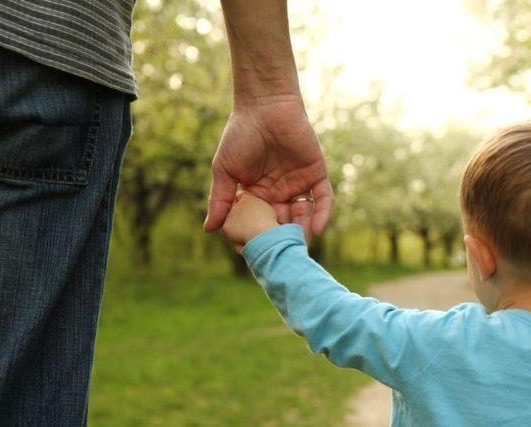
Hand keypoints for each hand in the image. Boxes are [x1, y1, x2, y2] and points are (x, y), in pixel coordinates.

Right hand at [203, 96, 332, 240]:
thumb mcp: (225, 171)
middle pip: (282, 224)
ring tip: (298, 250)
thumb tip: (208, 229)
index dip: (257, 238)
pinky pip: (322, 199)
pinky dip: (322, 214)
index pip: (259, 224)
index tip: (254, 254)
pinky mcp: (316, 174)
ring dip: (302, 233)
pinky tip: (316, 230)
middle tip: (280, 259)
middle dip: (281, 241)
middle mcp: (279, 193)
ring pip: (303, 216)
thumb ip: (220, 200)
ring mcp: (298, 184)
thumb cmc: (240, 135)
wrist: (264, 106)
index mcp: (257, 194)